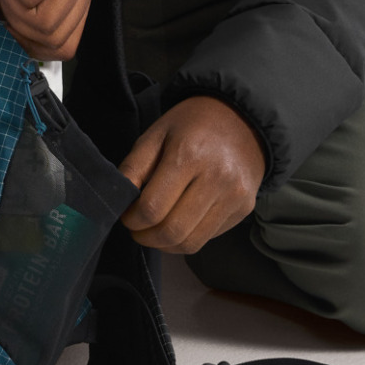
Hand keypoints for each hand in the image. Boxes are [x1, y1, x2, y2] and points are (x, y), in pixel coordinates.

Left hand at [118, 96, 265, 252]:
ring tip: (154, 230)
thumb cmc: (191, 125)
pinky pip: (208, 238)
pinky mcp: (244, 209)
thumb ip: (133, 168)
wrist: (242, 120)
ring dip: (165, 244)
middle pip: (172, 231)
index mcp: (189, 154)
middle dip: (146, 237)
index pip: (152, 207)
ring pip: (191, 243)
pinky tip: (178, 222)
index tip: (127, 215)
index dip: (132, 219)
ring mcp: (234, 196)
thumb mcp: (155, 134)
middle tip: (137, 229)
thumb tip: (120, 202)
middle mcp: (217, 178)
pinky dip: (187, 238)